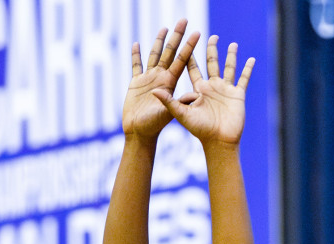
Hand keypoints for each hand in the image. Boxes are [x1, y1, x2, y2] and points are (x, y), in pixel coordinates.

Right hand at [122, 21, 199, 139]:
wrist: (139, 133)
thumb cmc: (155, 126)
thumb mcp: (169, 115)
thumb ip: (179, 104)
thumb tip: (194, 96)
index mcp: (171, 82)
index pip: (182, 60)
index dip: (189, 46)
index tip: (197, 32)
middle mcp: (162, 77)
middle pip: (171, 52)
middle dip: (177, 36)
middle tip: (183, 20)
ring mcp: (149, 79)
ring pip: (155, 55)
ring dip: (159, 42)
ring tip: (165, 28)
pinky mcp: (136, 83)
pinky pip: (136, 65)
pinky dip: (136, 55)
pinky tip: (137, 44)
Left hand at [152, 35, 254, 146]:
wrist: (218, 141)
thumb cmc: (199, 130)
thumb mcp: (182, 114)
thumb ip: (169, 102)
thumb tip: (154, 91)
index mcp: (198, 90)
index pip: (193, 68)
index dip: (190, 55)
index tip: (188, 42)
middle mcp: (212, 87)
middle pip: (212, 64)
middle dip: (212, 50)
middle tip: (212, 36)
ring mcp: (225, 90)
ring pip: (229, 68)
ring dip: (231, 56)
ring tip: (233, 44)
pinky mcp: (237, 95)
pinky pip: (244, 78)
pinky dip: (248, 69)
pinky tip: (251, 59)